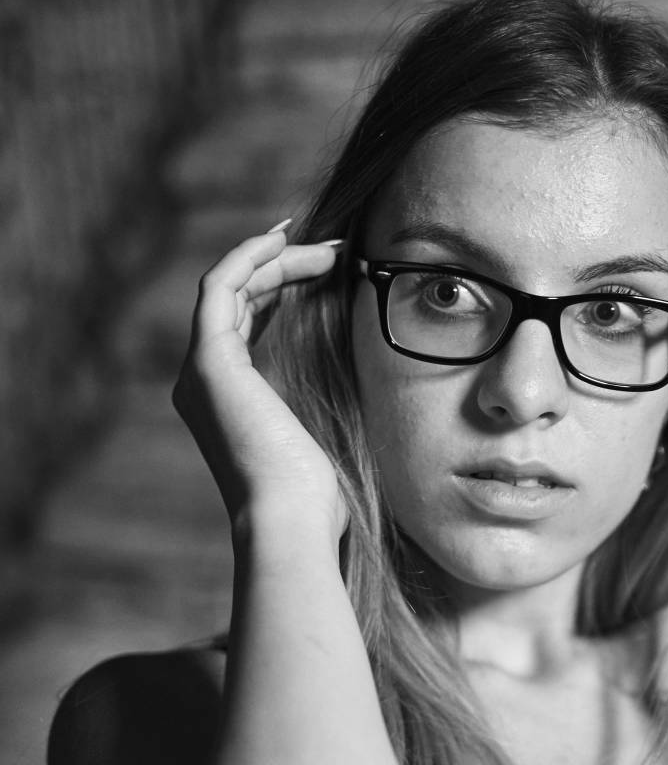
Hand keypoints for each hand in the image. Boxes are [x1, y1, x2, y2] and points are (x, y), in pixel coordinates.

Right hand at [172, 223, 346, 540]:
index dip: (282, 286)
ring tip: (327, 248)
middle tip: (332, 248)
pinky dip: (251, 257)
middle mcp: (204, 382)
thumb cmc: (316, 500)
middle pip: (238, 299)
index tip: (325, 265)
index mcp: (227, 400)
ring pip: (231, 285)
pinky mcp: (210, 360)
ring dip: (277, 258)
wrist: (291, 522)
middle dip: (283, 265)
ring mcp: (202, 370)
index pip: (247, 322)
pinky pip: (222, 285)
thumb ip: (327, 403)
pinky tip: (286, 242)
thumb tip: (367, 380)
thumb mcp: (327, 439)